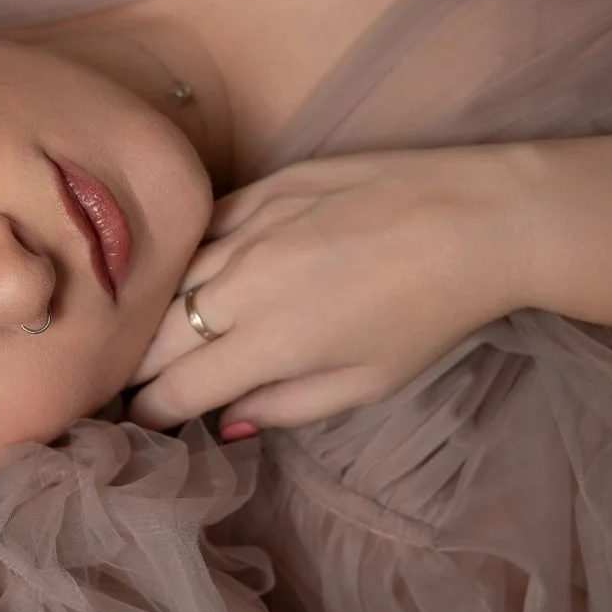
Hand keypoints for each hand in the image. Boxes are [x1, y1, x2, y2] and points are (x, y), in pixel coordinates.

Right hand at [126, 148, 523, 434]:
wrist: (476, 219)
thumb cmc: (429, 315)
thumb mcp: (367, 384)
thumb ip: (288, 407)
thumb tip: (228, 422)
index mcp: (268, 344)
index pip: (176, 388)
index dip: (151, 413)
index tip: (144, 425)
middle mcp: (242, 284)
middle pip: (156, 335)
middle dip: (139, 368)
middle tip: (135, 386)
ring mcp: (250, 227)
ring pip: (170, 278)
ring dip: (154, 315)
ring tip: (150, 336)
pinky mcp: (265, 187)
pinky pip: (202, 226)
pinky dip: (186, 257)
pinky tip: (188, 274)